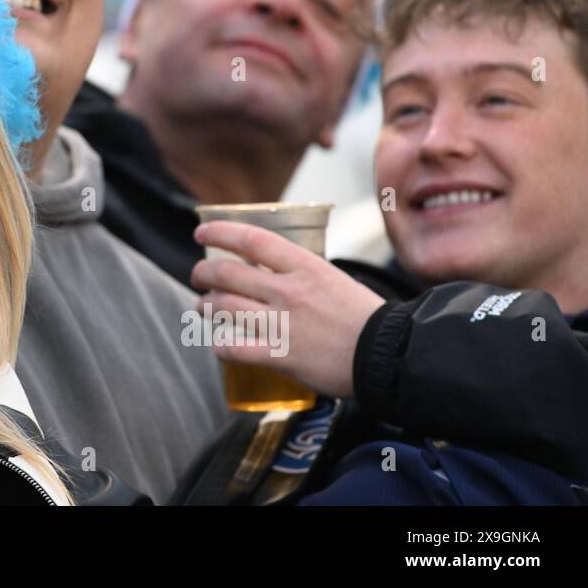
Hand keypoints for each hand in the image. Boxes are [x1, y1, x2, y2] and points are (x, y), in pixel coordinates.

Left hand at [189, 221, 384, 397]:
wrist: (388, 356)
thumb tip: (269, 268)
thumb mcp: (333, 278)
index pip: (251, 240)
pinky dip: (219, 345)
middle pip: (226, 274)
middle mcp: (288, 291)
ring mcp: (281, 323)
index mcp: (305, 266)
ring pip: (223, 308)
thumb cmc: (363, 317)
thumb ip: (300, 272)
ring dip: (205, 306)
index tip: (201, 232)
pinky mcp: (280, 355)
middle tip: (198, 277)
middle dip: (203, 273)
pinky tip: (219, 343)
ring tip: (204, 307)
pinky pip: (233, 348)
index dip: (220, 233)